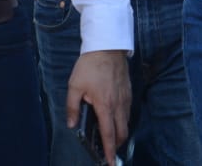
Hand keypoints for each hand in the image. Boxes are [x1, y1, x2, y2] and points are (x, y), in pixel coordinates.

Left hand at [66, 50, 130, 165]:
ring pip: (126, 123)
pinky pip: (127, 113)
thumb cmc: (90, 66)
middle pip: (121, 133)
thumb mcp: (75, 85)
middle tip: (108, 151)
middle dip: (115, 145)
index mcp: (105, 105)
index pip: (108, 133)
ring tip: (110, 137)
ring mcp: (126, 99)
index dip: (109, 150)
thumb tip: (72, 124)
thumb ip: (73, 107)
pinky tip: (114, 119)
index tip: (111, 162)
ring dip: (119, 133)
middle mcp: (118, 105)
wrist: (107, 47)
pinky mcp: (129, 92)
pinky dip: (122, 121)